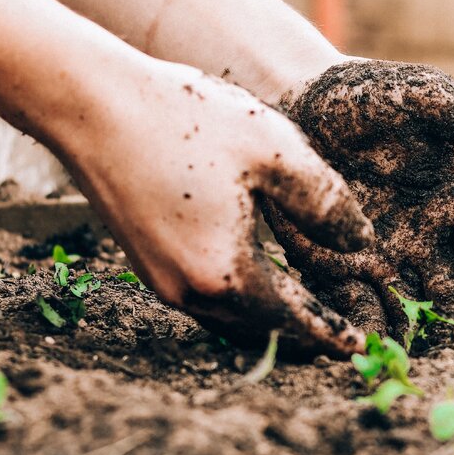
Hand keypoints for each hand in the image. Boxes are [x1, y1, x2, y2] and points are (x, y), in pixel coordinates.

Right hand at [56, 57, 373, 355]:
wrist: (92, 105)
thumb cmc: (186, 120)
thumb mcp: (275, 150)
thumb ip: (326, 203)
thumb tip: (361, 243)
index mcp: (227, 273)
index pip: (294, 321)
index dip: (331, 334)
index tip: (361, 348)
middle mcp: (189, 291)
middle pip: (261, 330)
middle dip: (304, 336)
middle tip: (341, 337)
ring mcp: (161, 281)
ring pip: (230, 319)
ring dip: (270, 321)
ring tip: (307, 314)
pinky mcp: (146, 263)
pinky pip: (206, 299)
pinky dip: (241, 301)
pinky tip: (259, 280)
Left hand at [264, 60, 453, 337]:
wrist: (297, 104)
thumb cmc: (368, 98)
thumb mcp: (420, 99)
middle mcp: (428, 239)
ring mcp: (385, 259)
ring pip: (409, 309)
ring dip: (416, 339)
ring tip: (420, 367)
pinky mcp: (339, 270)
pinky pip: (355, 306)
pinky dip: (362, 330)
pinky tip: (365, 352)